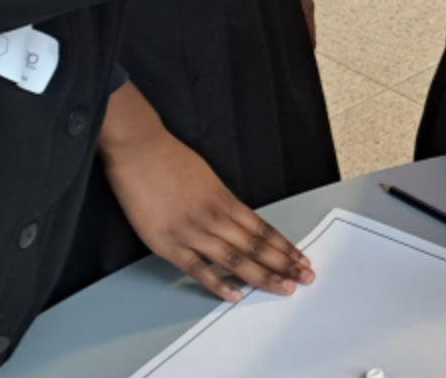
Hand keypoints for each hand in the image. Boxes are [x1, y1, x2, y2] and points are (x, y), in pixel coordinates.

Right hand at [99, 85, 313, 301]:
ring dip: (262, 276)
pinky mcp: (168, 244)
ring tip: (284, 288)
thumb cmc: (169, 157)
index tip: (301, 257)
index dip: (284, 246)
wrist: (139, 149)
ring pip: (235, 260)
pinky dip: (219, 284)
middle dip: (284, 264)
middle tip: (306, 277)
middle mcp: (215, 217)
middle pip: (256, 246)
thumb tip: (235, 218)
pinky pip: (199, 269)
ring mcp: (193, 232)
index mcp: (225, 199)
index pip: (263, 229)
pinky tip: (236, 296)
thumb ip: (220, 200)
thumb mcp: (206, 176)